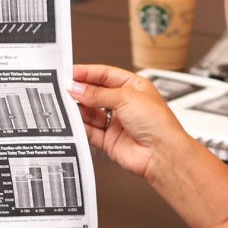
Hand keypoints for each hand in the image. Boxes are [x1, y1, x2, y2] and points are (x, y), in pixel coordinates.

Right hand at [69, 64, 185, 179]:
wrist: (163, 155)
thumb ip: (97, 93)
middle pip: (95, 93)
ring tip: (65, 104)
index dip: (86, 73)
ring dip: (78, 108)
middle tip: (63, 88)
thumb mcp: (125, 97)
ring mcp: (117, 122)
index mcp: (133, 87)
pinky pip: (90, 131)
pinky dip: (80, 126)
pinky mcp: (110, 140)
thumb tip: (77, 88)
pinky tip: (73, 121)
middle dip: (80, 91)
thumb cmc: (158, 123)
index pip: (105, 75)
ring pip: (91, 112)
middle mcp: (125, 104)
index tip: (69, 73)